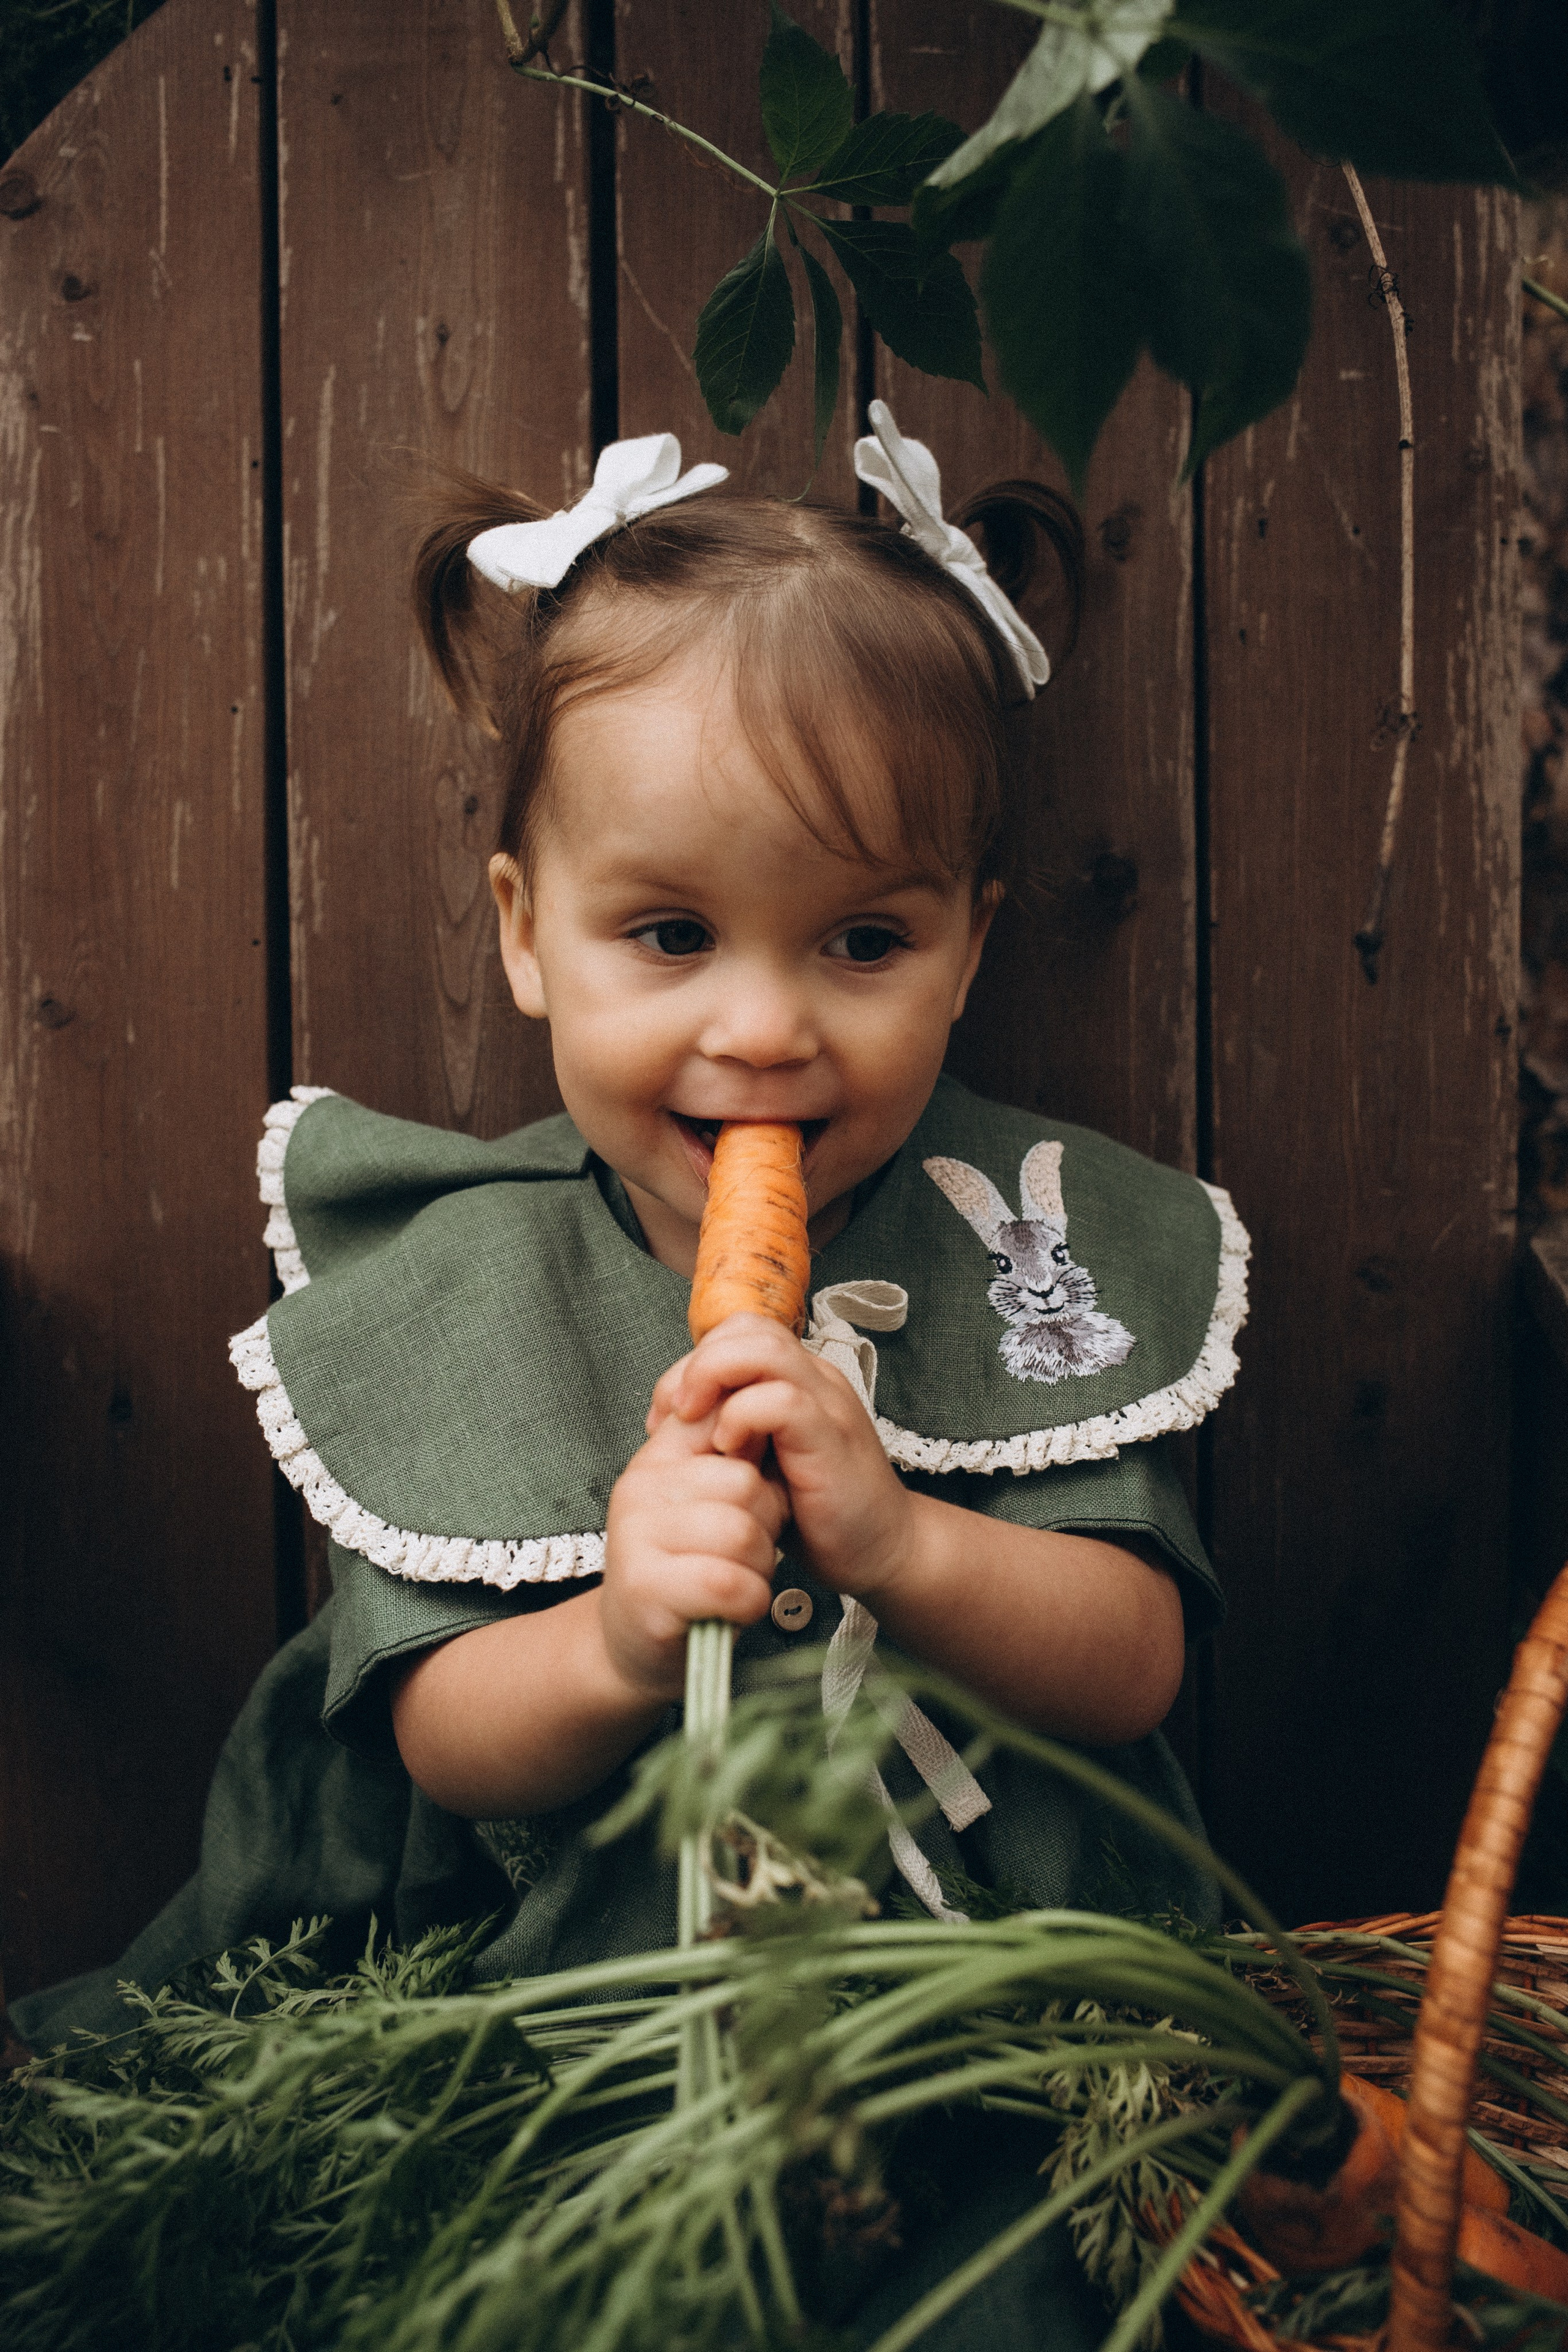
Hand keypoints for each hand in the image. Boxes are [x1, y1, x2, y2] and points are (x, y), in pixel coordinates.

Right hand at [601, 1401, 787, 1700]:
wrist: (637, 1644)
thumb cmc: (691, 1568)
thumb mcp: (708, 1501)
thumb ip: (733, 1456)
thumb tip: (774, 1409)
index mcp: (659, 1455)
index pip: (724, 1418)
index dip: (761, 1459)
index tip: (756, 1496)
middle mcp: (640, 1486)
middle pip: (746, 1483)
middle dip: (766, 1525)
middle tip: (742, 1552)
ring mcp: (636, 1536)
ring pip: (742, 1533)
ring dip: (758, 1567)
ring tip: (735, 1579)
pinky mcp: (645, 1588)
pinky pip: (730, 1583)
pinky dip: (748, 1602)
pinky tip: (731, 1607)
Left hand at [647, 1313, 914, 1602]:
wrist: (880, 1551)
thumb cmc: (815, 1512)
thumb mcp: (758, 1463)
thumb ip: (726, 1431)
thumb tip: (668, 1422)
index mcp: (796, 1379)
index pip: (735, 1333)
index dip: (690, 1365)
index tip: (665, 1418)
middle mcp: (815, 1380)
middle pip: (748, 1327)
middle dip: (696, 1364)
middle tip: (674, 1416)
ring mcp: (827, 1404)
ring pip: (765, 1348)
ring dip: (714, 1377)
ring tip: (695, 1423)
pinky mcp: (832, 1438)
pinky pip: (783, 1400)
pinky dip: (743, 1416)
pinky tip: (730, 1449)